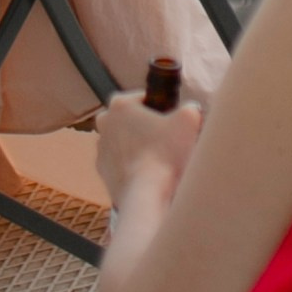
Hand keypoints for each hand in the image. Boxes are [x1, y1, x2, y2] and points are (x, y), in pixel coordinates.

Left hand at [95, 82, 204, 199]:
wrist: (145, 193)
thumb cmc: (165, 152)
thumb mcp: (188, 121)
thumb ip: (190, 108)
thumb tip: (190, 109)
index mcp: (120, 104)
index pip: (142, 98)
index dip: (159, 107)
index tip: (171, 120)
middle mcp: (105, 122)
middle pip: (128, 118)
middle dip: (143, 125)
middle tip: (164, 138)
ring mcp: (101, 148)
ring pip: (122, 140)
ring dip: (136, 146)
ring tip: (158, 159)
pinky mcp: (102, 170)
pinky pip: (120, 161)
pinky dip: (131, 165)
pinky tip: (147, 173)